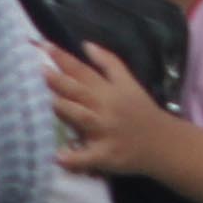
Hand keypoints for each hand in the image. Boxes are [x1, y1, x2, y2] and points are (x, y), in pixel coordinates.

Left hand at [44, 42, 178, 179]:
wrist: (162, 142)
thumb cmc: (141, 110)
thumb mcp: (129, 82)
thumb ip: (109, 62)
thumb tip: (85, 44)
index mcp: (110, 90)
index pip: (83, 71)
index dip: (64, 59)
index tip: (45, 46)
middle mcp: (106, 109)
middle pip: (79, 92)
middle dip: (59, 81)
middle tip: (40, 70)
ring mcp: (105, 132)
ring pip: (81, 118)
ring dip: (63, 110)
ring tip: (45, 102)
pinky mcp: (106, 155)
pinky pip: (87, 157)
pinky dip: (73, 158)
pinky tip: (59, 155)